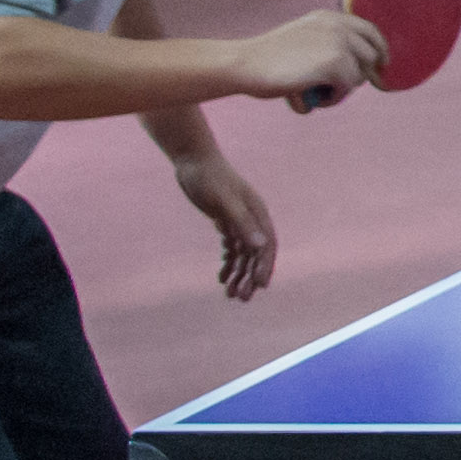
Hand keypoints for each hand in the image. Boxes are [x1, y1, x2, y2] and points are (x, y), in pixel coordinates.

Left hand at [170, 144, 278, 302]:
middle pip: (255, 254)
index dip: (264, 266)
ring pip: (243, 254)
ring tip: (229, 294)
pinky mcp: (226, 221)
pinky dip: (228, 262)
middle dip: (250, 276)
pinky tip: (222, 276)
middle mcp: (252, 219)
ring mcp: (239, 220)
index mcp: (257, 213)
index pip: (266, 245)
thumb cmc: (210, 178)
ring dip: (239, 274)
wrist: (194, 161)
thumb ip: (241, 222)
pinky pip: (231, 247)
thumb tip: (260, 245)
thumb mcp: (223, 200)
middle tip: (241, 298)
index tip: (259, 286)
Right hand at [230, 7, 386, 107]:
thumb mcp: (303, 41)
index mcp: (329, 17)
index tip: (381, 66)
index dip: (379, 49)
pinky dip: (331, 99)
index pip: (370, 30)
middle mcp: (337, 25)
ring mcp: (338, 43)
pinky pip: (347, 89)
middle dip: (358, 75)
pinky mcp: (335, 63)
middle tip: (338, 88)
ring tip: (314, 93)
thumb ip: (327, 46)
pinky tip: (309, 97)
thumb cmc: (268, 59)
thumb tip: (357, 70)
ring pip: (359, 76)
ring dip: (341, 90)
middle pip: (371, 55)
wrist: (246, 63)